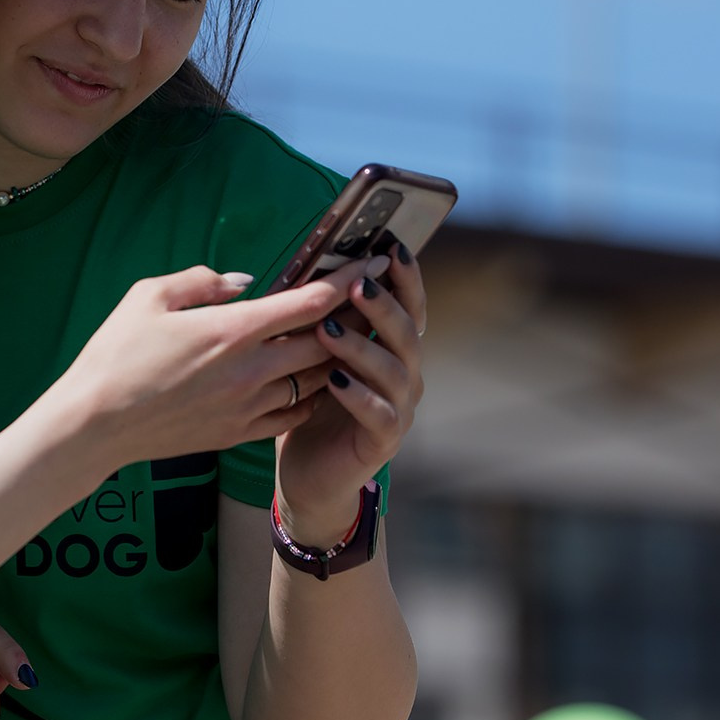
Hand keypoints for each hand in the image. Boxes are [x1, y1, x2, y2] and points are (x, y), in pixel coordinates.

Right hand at [46, 259, 377, 469]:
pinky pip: (293, 414)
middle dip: (353, 318)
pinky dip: (310, 394)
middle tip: (368, 298)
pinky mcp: (238, 433)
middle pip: (326, 342)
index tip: (373, 262)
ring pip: (315, 381)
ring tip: (346, 337)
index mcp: (231, 331)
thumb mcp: (148, 297)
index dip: (348, 281)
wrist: (93, 425)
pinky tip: (310, 380)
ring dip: (335, 357)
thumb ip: (202, 281)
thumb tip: (245, 282)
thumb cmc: (115, 355)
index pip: (309, 303)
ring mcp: (247, 407)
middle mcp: (250, 371)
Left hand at [274, 244, 426, 545]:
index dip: (405, 277)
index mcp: (392, 349)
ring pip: (394, 371)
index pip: (409, 305)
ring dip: (363, 347)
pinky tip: (335, 381)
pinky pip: (380, 414)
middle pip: (407, 333)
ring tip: (330, 330)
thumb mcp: (317, 356)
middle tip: (358, 284)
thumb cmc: (312, 406)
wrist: (310, 473)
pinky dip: (359, 395)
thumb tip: (312, 270)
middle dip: (384, 305)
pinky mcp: (383, 440)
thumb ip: (325, 319)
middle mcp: (405, 375)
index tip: (392, 246)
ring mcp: (400, 409)